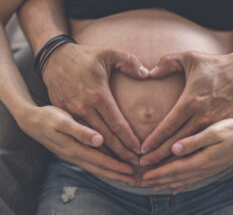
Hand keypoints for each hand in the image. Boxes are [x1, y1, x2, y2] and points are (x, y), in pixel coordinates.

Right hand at [18, 105, 135, 183]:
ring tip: (126, 177)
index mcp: (75, 148)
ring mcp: (73, 156)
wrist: (32, 121)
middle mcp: (75, 155)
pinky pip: (90, 164)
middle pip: (100, 169)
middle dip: (118, 175)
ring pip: (96, 168)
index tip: (131, 170)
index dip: (117, 166)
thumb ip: (80, 131)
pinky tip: (108, 168)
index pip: (101, 160)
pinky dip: (102, 168)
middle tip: (135, 180)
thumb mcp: (63, 121)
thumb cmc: (48, 117)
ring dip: (111, 173)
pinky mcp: (72, 152)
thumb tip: (99, 140)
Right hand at [43, 44, 149, 164]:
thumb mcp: (108, 52)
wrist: (54, 58)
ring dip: (108, 153)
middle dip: (121, 152)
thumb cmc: (84, 56)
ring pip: (93, 139)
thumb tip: (147, 74)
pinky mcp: (65, 114)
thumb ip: (129, 62)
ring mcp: (72, 112)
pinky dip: (93, 146)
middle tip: (135, 164)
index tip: (140, 150)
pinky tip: (103, 153)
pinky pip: (81, 134)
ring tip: (122, 164)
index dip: (129, 139)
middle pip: (106, 137)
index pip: (117, 123)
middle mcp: (84, 107)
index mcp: (97, 94)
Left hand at [140, 51, 232, 165]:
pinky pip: (203, 144)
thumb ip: (166, 63)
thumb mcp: (189, 57)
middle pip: (177, 141)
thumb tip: (148, 74)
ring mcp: (214, 123)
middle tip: (143, 165)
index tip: (143, 150)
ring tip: (158, 169)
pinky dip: (190, 155)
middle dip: (159, 155)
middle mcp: (203, 115)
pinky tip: (181, 163)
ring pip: (190, 147)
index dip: (154, 139)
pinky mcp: (222, 125)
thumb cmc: (215, 64)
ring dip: (173, 160)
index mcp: (192, 100)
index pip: (169, 125)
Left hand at [141, 118, 232, 193]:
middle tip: (143, 183)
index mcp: (202, 158)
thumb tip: (174, 149)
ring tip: (155, 186)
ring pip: (184, 180)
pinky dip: (182, 185)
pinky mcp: (212, 168)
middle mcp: (204, 168)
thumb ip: (194, 141)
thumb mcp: (214, 132)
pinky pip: (194, 180)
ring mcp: (209, 169)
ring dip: (168, 184)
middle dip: (159, 180)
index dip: (159, 172)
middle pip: (177, 177)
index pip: (175, 168)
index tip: (145, 175)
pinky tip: (176, 188)